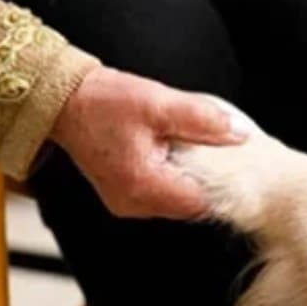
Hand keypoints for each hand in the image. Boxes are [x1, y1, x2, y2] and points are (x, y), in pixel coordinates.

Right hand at [49, 66, 247, 219]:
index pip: (201, 202)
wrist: (66, 101)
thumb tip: (240, 134)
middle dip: (209, 179)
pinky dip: (173, 175)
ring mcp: (127, 202)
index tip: (236, 160)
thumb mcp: (160, 104)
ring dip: (190, 176)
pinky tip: (175, 151)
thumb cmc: (105, 101)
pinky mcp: (124, 193)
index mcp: (144, 187)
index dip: (225, 183)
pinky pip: (160, 192)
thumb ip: (204, 120)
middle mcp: (134, 204)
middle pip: (190, 204)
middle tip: (218, 147)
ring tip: (194, 146)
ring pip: (176, 199)